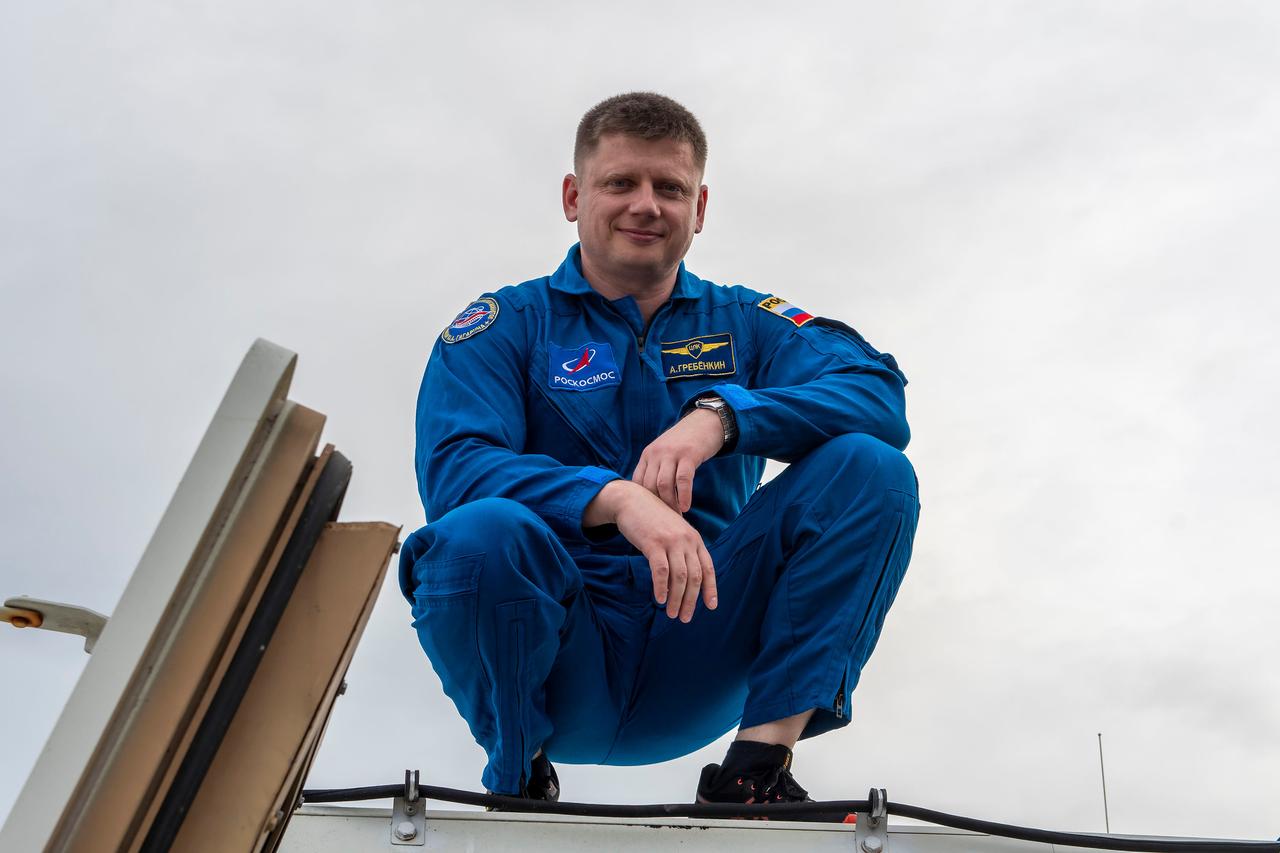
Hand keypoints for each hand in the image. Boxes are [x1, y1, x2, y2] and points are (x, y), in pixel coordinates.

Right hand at [583, 480, 716, 621]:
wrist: (632, 500)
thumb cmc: (652, 520)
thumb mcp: (674, 531)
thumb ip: (682, 550)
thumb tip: (684, 580)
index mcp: (695, 539)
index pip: (708, 568)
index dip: (711, 589)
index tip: (711, 606)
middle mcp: (687, 540)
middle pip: (695, 576)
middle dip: (691, 600)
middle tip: (684, 617)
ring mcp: (671, 541)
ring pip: (680, 577)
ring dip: (677, 599)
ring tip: (672, 614)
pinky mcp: (653, 543)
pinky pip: (661, 571)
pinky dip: (661, 587)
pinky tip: (660, 599)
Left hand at [632, 408, 723, 512]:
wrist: (705, 422)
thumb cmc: (685, 443)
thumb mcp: (664, 453)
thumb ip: (656, 470)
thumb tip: (652, 498)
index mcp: (647, 455)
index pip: (637, 482)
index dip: (643, 501)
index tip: (651, 514)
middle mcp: (656, 454)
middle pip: (649, 485)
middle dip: (656, 506)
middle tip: (665, 520)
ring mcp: (672, 453)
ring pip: (664, 484)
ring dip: (670, 503)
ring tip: (677, 516)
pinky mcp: (688, 454)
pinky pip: (683, 479)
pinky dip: (683, 495)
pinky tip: (686, 507)